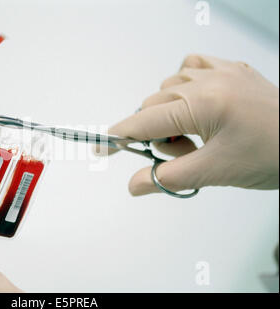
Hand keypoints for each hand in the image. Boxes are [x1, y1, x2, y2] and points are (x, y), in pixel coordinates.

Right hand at [106, 54, 278, 195]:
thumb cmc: (272, 155)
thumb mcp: (214, 172)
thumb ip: (167, 177)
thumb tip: (135, 184)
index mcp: (201, 103)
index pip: (143, 122)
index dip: (118, 137)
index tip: (101, 147)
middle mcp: (207, 80)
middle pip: (153, 107)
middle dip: (158, 136)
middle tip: (181, 156)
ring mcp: (220, 71)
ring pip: (168, 90)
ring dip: (171, 116)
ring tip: (197, 137)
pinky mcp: (230, 69)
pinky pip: (190, 69)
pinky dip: (184, 88)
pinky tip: (198, 105)